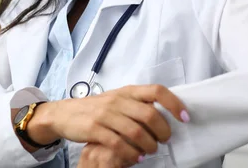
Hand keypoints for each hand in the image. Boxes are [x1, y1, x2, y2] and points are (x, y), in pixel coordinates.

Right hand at [29, 84, 188, 164]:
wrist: (64, 113)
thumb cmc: (95, 108)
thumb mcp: (116, 99)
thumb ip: (136, 103)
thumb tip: (165, 113)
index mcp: (126, 91)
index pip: (156, 91)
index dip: (174, 103)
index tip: (184, 117)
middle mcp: (117, 100)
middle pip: (150, 115)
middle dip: (163, 131)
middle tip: (164, 140)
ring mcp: (105, 114)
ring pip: (137, 132)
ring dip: (149, 145)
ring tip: (150, 151)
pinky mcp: (95, 129)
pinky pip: (119, 144)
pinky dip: (132, 153)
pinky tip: (136, 157)